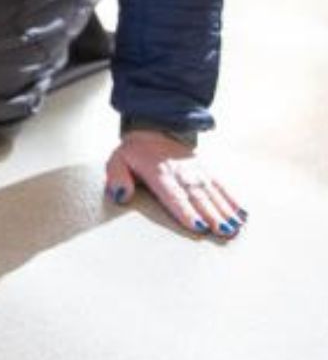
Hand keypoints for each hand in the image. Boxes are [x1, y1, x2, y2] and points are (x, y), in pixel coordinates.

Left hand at [105, 130, 246, 239]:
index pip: (173, 194)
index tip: (198, 226)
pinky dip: (232, 198)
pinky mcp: (205, 170)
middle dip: (211, 214)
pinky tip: (242, 213)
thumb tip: (121, 195)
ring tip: (235, 226)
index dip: (186, 210)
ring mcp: (195, 170)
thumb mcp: (117, 160)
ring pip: (212, 192)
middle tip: (224, 231)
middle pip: (197, 196)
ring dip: (225, 210)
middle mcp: (180, 172)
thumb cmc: (135, 153)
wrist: (154, 129)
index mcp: (158, 172)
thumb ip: (116, 177)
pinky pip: (220, 184)